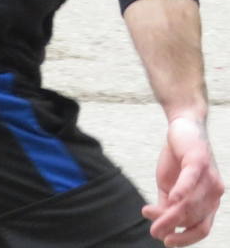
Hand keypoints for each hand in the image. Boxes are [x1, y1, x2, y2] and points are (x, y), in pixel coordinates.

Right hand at [142, 116, 222, 245]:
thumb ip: (166, 204)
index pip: (201, 227)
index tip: (167, 242)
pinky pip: (191, 181)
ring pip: (189, 203)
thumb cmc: (177, 158)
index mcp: (209, 202)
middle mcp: (214, 194)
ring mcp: (209, 179)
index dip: (185, 238)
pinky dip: (182, 191)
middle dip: (171, 225)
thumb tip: (159, 224)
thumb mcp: (168, 185)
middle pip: (192, 217)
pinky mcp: (199, 162)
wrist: (183, 128)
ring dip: (169, 212)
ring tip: (148, 214)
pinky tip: (172, 199)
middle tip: (152, 230)